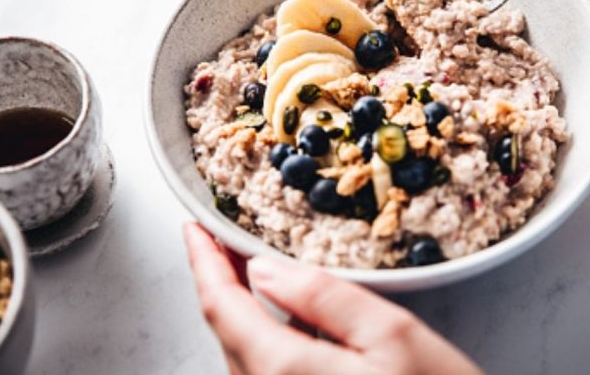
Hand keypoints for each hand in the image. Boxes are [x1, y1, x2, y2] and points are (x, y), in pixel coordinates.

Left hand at [183, 223, 483, 374]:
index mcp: (285, 373)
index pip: (222, 306)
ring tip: (250, 267)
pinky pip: (265, 372)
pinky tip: (288, 316)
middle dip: (221, 279)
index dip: (204, 260)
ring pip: (244, 353)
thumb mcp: (392, 335)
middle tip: (224, 238)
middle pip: (227, 331)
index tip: (196, 228)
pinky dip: (265, 335)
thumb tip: (265, 270)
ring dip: (241, 307)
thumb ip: (323, 298)